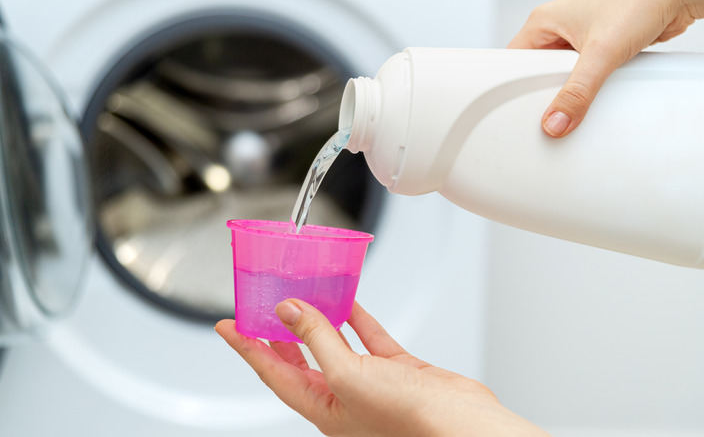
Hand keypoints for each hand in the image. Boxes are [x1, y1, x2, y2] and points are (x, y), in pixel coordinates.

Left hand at [216, 299, 549, 436]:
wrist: (458, 424)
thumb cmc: (405, 418)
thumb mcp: (347, 375)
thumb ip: (317, 340)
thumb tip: (289, 311)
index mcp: (323, 408)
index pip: (273, 372)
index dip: (247, 347)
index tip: (228, 326)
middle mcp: (343, 396)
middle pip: (300, 360)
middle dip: (279, 335)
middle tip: (261, 309)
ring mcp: (370, 383)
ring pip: (335, 344)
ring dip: (319, 320)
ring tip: (301, 296)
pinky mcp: (396, 370)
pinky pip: (369, 339)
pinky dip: (357, 319)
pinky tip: (349, 302)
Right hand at [509, 0, 698, 137]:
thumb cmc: (639, 3)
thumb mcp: (602, 53)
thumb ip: (578, 92)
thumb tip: (556, 121)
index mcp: (544, 21)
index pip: (514, 61)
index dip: (515, 88)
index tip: (521, 111)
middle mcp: (557, 28)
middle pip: (536, 73)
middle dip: (545, 94)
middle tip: (551, 111)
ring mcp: (577, 39)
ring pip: (560, 77)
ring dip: (569, 92)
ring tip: (575, 102)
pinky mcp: (597, 49)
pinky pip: (582, 77)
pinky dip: (587, 89)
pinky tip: (593, 96)